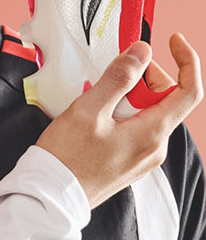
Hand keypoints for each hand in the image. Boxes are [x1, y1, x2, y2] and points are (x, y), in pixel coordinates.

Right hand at [36, 33, 202, 208]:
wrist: (50, 197)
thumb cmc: (66, 158)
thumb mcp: (88, 109)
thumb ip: (118, 78)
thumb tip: (142, 52)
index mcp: (152, 133)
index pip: (189, 91)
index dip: (186, 61)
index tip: (172, 41)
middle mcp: (155, 148)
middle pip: (166, 99)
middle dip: (144, 79)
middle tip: (112, 75)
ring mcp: (144, 158)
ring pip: (149, 114)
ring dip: (128, 97)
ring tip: (96, 100)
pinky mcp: (130, 163)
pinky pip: (136, 128)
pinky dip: (121, 114)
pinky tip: (96, 117)